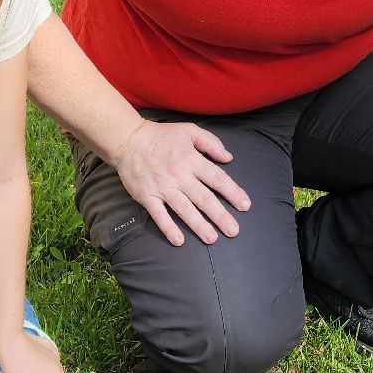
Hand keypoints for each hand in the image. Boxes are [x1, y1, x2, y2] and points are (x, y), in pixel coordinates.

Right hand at [110, 119, 252, 246]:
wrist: (128, 140)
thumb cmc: (161, 136)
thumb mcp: (189, 131)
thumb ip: (211, 143)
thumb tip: (228, 157)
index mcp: (192, 160)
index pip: (217, 179)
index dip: (232, 192)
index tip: (245, 206)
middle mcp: (179, 176)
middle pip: (204, 199)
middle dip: (220, 216)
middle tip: (233, 231)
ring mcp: (163, 188)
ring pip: (184, 210)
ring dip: (199, 225)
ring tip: (212, 239)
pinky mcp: (147, 197)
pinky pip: (159, 215)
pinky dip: (168, 228)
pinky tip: (179, 241)